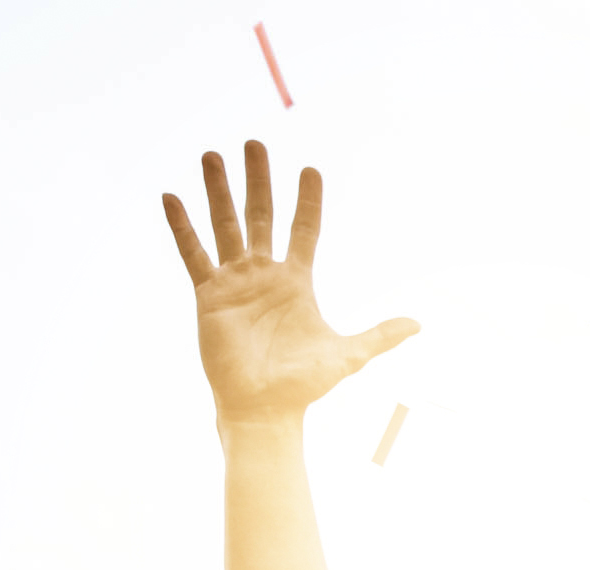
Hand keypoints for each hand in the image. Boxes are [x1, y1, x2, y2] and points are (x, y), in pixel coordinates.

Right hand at [163, 142, 416, 421]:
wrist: (264, 407)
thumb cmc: (304, 385)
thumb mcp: (348, 355)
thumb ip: (380, 335)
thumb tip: (419, 323)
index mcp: (298, 282)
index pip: (305, 230)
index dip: (307, 201)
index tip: (310, 170)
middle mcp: (264, 274)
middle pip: (260, 216)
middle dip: (258, 180)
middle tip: (253, 143)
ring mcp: (234, 282)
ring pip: (225, 226)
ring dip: (218, 191)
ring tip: (211, 155)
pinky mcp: (208, 295)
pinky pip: (193, 254)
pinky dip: (182, 227)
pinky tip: (170, 197)